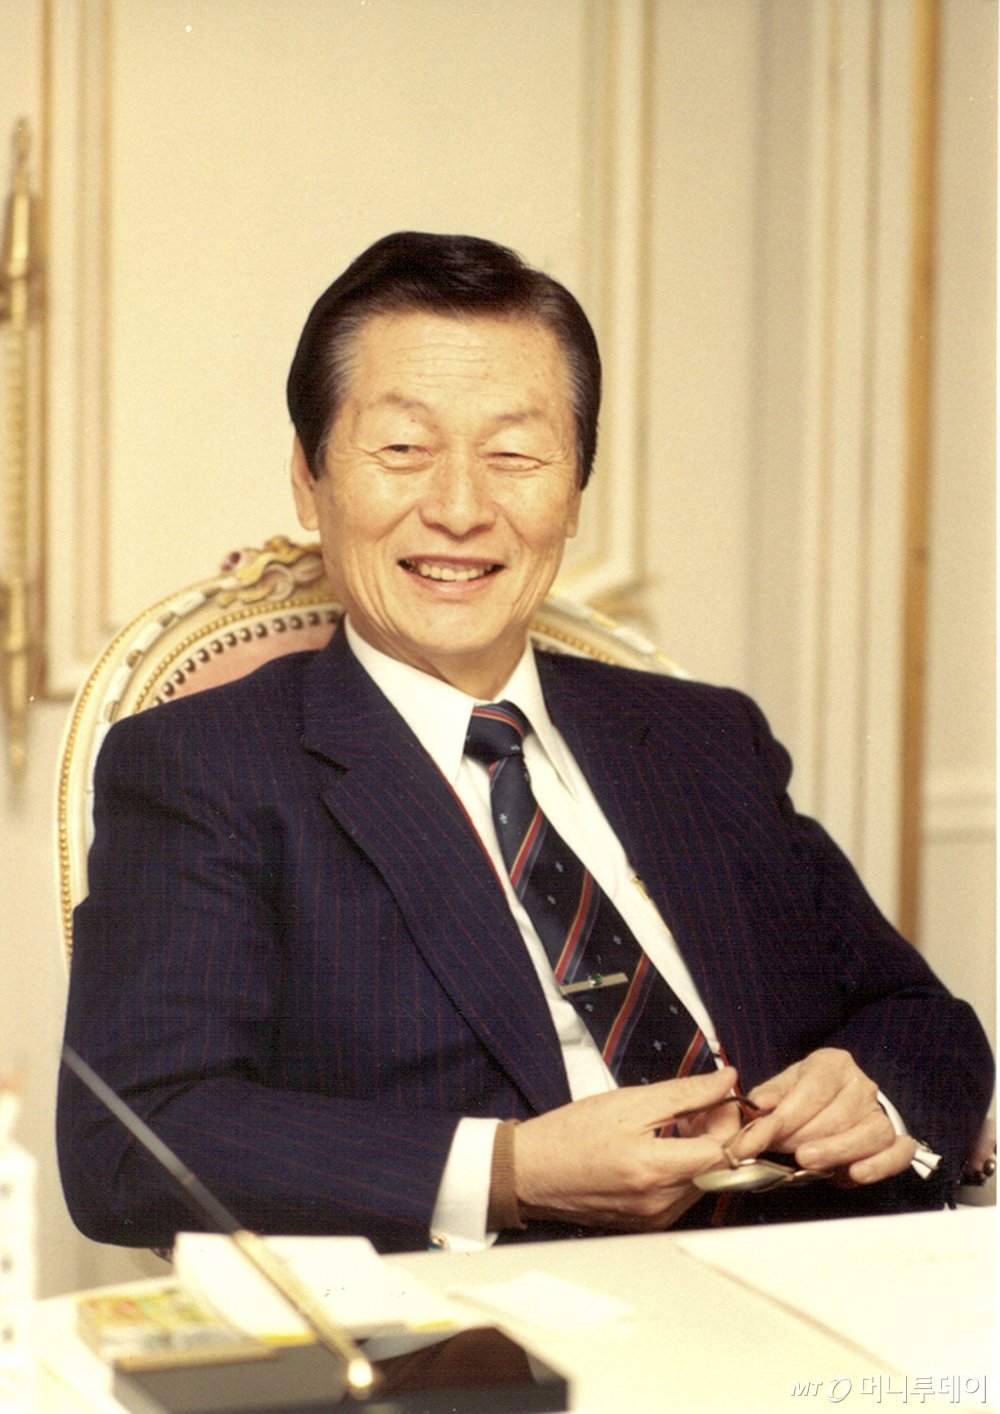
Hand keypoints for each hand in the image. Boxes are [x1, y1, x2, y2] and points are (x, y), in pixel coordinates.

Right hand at [512, 1066, 742, 1229]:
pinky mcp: (649, 1222)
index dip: (734, 1121)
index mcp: (654, 1170)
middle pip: (719, 1168)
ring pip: (705, 1180)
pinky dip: (686, 1166)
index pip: (726, 1152)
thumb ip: (685, 1092)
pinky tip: (667, 1144)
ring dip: (704, 1148)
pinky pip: (685, 1193)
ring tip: (681, 1121)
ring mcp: (655, 1217)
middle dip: (720, 1131)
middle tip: (701, 1103)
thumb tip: (725, 1079)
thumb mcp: (629, 1101)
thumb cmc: (570, 1134)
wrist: (531, 1172)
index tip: (725, 1098)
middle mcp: (660, 1202)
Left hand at [729, 1048, 916, 1184]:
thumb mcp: (782, 1089)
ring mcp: (880, 1112)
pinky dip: (880, 1164)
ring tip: (807, 1162)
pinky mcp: (895, 1139)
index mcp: (832, 1063)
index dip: (785, 1117)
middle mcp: (861, 1084)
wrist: (835, 1105)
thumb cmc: (804, 1097)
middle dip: (803, 1137)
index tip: (759, 1139)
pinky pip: (899, 1152)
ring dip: (836, 1151)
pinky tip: (856, 1173)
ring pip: (870, 1133)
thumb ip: (767, 1097)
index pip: (812, 1089)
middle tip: (779, 1151)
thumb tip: (756, 1105)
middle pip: (838, 1115)